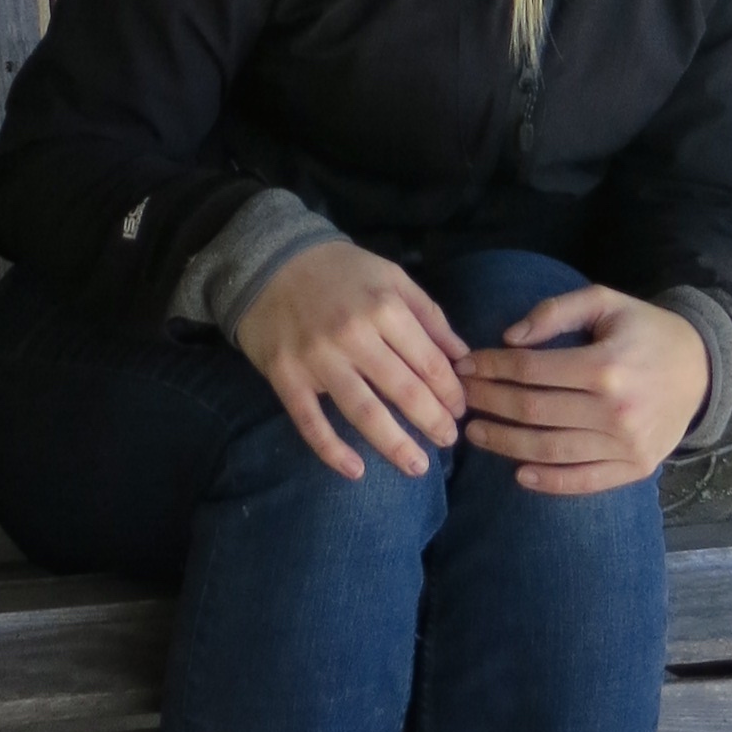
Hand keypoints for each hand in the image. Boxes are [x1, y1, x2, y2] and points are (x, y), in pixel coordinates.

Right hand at [235, 241, 469, 481]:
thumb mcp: (391, 277)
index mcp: (384, 307)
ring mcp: (317, 358)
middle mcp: (353, 335)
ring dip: (395, 445)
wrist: (269, 260)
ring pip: (364, 412)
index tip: (460, 410)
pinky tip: (355, 471)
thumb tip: (462, 357)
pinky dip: (332, 450)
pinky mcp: (286, 376)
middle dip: (432, 421)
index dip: (450, 392)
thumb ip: (429, 316)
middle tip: (447, 440)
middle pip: (403, 391)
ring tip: (417, 467)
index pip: (429, 362)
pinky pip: (310, 422)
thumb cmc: (340, 270)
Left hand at [459, 285, 708, 494]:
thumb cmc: (644, 330)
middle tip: (460, 398)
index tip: (465, 366)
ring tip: (475, 433)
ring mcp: (626, 444)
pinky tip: (519, 474)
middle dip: (488, 403)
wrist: (701, 368)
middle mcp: (615, 410)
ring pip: (550, 449)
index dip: (491, 368)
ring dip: (505, 443)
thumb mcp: (605, 302)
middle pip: (533, 411)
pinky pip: (584, 481)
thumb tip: (508, 338)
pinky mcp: (636, 468)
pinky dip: (549, 481)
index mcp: (605, 365)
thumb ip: (555, 312)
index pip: (531, 370)